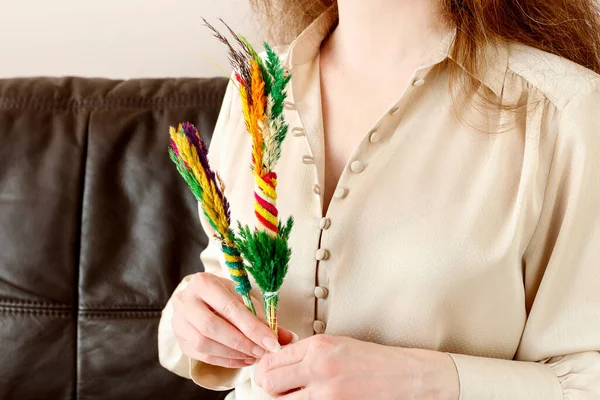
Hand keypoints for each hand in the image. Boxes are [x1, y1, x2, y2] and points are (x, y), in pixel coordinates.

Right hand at [171, 272, 293, 368]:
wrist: (198, 298)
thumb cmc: (223, 294)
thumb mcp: (242, 296)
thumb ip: (262, 316)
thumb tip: (287, 337)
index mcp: (203, 283)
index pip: (229, 308)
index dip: (252, 327)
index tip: (272, 341)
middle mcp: (186, 301)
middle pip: (212, 327)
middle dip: (242, 342)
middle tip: (263, 351)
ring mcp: (179, 322)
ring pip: (204, 344)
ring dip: (234, 353)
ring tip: (255, 355)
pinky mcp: (180, 340)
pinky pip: (203, 356)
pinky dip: (227, 360)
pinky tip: (244, 359)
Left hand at [254, 334, 458, 399]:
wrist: (404, 376)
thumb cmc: (374, 360)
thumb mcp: (338, 344)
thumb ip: (308, 352)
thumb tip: (281, 360)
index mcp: (318, 346)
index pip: (272, 358)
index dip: (264, 367)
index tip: (265, 371)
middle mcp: (318, 367)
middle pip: (269, 381)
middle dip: (267, 385)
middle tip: (273, 386)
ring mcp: (325, 392)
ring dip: (283, 398)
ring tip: (294, 394)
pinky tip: (309, 399)